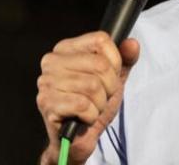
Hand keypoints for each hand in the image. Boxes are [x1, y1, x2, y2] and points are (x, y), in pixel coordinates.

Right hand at [36, 32, 140, 164]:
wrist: (77, 138)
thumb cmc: (92, 104)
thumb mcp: (113, 79)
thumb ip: (125, 59)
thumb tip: (132, 44)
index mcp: (66, 48)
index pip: (101, 40)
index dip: (114, 61)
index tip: (109, 77)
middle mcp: (52, 61)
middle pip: (100, 64)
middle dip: (110, 87)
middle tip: (101, 97)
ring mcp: (47, 82)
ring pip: (92, 86)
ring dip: (100, 104)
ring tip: (92, 108)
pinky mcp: (47, 103)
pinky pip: (82, 105)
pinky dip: (91, 115)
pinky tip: (84, 117)